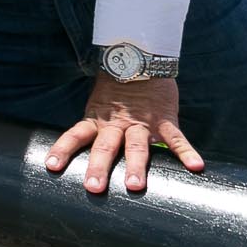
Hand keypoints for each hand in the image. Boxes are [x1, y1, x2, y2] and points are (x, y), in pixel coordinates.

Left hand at [45, 77, 203, 193]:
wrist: (139, 58)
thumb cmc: (116, 90)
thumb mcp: (98, 107)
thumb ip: (93, 129)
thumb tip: (80, 156)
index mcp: (97, 120)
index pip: (75, 135)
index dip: (63, 149)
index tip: (51, 166)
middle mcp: (116, 124)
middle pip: (105, 147)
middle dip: (99, 167)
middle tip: (93, 188)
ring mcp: (142, 123)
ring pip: (137, 146)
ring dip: (135, 166)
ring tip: (134, 186)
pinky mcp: (165, 120)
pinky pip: (176, 138)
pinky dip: (186, 152)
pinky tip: (195, 166)